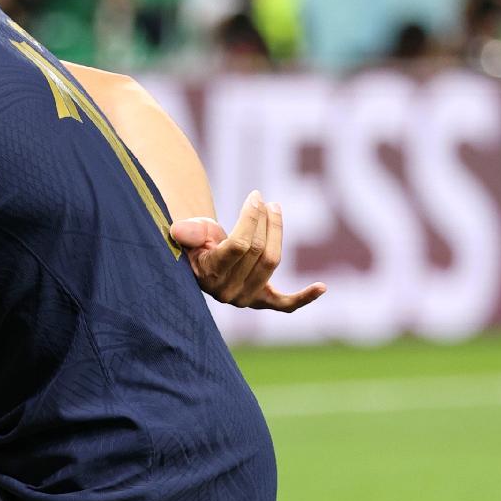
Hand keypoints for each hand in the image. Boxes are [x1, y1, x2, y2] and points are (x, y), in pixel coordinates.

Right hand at [170, 190, 325, 312]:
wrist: (202, 261)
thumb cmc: (197, 241)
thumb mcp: (191, 232)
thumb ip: (189, 231)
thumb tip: (178, 230)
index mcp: (209, 275)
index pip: (239, 245)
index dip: (251, 218)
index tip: (255, 196)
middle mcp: (228, 293)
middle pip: (258, 251)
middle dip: (264, 220)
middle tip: (264, 200)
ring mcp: (246, 299)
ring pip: (271, 262)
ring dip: (277, 232)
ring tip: (276, 208)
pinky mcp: (261, 302)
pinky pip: (285, 304)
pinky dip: (304, 297)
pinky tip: (322, 287)